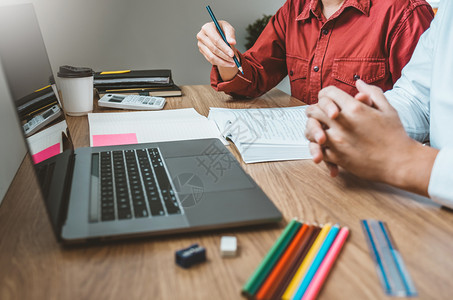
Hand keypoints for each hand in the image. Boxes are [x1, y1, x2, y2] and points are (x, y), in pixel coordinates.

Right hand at [197, 21, 238, 80]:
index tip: (232, 54)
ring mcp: (200, 44)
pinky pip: (211, 60)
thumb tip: (232, 42)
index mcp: (207, 27)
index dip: (224, 48)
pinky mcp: (202, 51)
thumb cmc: (222, 29)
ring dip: (223, 62)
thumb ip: (231, 35)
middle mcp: (201, 36)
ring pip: (212, 57)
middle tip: (234, 60)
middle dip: (225, 56)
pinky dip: (220, 63)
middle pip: (213, 49)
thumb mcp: (228, 28)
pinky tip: (227, 63)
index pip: (216, 40)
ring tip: (232, 63)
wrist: (217, 32)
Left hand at [305, 80, 436, 195]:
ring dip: (312, 129)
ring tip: (318, 131)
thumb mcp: (387, 109)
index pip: (327, 93)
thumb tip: (358, 83)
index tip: (327, 100)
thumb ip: (371, 93)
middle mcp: (342, 123)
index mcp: (354, 108)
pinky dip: (317, 148)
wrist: (399, 162)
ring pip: (311, 131)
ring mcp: (337, 140)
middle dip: (314, 111)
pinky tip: (323, 146)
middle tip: (317, 115)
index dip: (325, 95)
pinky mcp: (336, 157)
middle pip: (314, 110)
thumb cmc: (395, 135)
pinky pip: (317, 149)